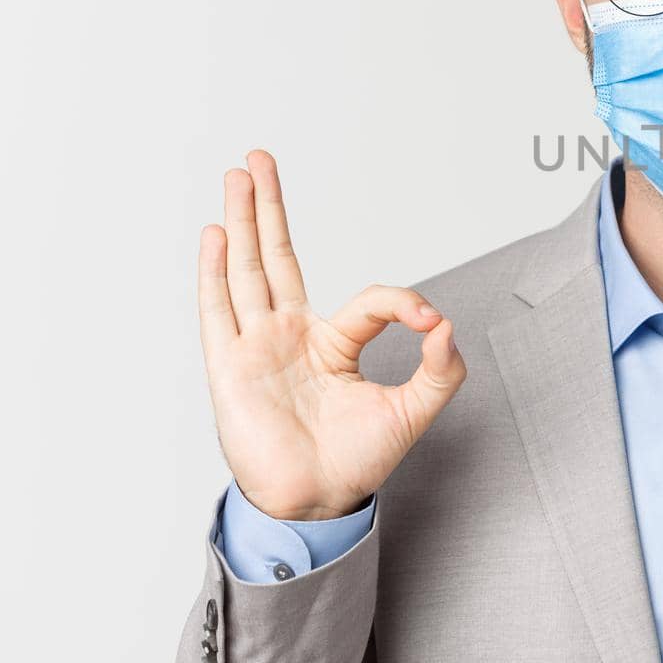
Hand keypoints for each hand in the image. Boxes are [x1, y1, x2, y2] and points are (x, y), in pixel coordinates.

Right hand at [198, 149, 467, 520]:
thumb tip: (447, 322)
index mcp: (333, 343)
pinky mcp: (231, 368)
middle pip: (275, 257)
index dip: (403, 303)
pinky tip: (217, 233)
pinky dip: (216, 271)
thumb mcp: (414, 410)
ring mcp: (257, 347)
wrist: (319, 503)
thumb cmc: (358, 462)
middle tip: (259, 159)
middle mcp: (290, 336)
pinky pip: (220, 311)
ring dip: (242, 221)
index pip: (369, 300)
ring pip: (246, 271)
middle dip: (269, 207)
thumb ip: (441, 368)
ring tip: (238, 175)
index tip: (432, 322)